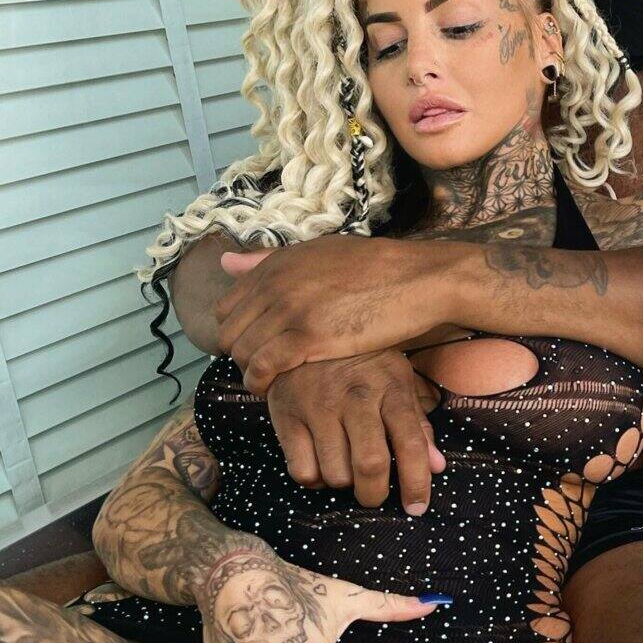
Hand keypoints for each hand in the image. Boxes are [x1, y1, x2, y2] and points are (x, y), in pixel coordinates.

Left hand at [216, 235, 439, 390]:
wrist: (415, 279)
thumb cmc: (376, 268)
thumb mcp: (318, 253)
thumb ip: (270, 261)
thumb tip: (226, 262)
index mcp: (276, 265)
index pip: (227, 306)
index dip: (236, 332)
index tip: (253, 347)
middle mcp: (275, 284)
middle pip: (229, 332)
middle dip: (239, 355)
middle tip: (260, 369)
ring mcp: (290, 310)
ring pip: (242, 351)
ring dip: (249, 372)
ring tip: (266, 382)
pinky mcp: (308, 336)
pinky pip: (263, 366)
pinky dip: (260, 382)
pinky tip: (270, 389)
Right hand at [267, 351, 446, 514]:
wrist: (304, 329)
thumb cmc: (362, 362)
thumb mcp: (397, 380)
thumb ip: (417, 424)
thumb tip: (437, 466)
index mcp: (390, 387)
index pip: (411, 443)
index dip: (417, 483)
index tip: (417, 507)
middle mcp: (355, 397)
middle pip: (370, 464)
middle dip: (375, 494)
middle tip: (374, 495)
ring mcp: (318, 406)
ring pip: (335, 473)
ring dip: (343, 484)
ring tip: (344, 470)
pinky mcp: (286, 416)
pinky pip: (302, 471)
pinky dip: (314, 480)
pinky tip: (320, 464)